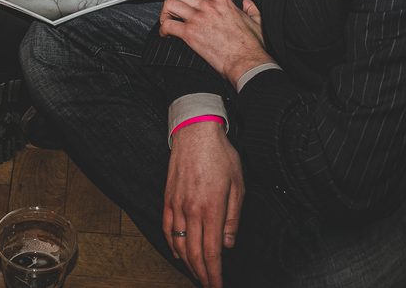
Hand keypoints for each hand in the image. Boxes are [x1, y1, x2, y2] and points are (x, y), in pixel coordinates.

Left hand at [159, 0, 268, 87]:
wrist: (246, 61)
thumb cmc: (251, 45)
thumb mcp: (256, 21)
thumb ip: (251, 8)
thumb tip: (247, 3)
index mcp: (221, 0)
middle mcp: (208, 6)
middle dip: (171, 0)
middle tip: (171, 10)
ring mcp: (198, 19)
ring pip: (170, 5)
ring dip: (165, 13)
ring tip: (167, 21)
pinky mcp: (190, 34)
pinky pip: (168, 25)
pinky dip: (163, 29)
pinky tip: (166, 34)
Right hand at [164, 122, 244, 287]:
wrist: (195, 133)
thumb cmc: (220, 155)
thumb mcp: (238, 185)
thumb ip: (233, 218)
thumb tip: (228, 244)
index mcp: (211, 208)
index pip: (211, 252)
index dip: (214, 273)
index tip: (218, 285)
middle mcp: (191, 210)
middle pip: (194, 253)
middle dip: (202, 274)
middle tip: (208, 285)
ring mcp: (176, 205)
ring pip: (179, 244)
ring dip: (188, 263)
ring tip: (196, 274)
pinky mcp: (167, 198)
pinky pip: (167, 228)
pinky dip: (172, 245)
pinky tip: (178, 253)